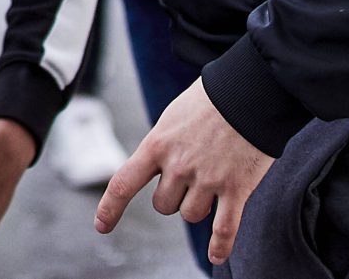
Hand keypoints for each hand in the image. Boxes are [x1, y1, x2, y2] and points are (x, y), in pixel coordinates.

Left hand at [96, 78, 274, 265]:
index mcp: (156, 146)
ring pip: (191, 215)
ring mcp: (207, 179)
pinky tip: (218, 256)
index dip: (110, 209)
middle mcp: (178, 166)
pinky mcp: (236, 188)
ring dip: (198, 207)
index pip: (123, 184)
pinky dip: (222, 245)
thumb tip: (155, 168)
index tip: (101, 227)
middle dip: (173, 199)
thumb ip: (161, 146)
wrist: (247, 92)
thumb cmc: (207, 102)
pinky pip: (225, 228)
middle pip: (164, 206)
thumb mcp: (171, 119)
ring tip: (213, 181)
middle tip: (190, 178)